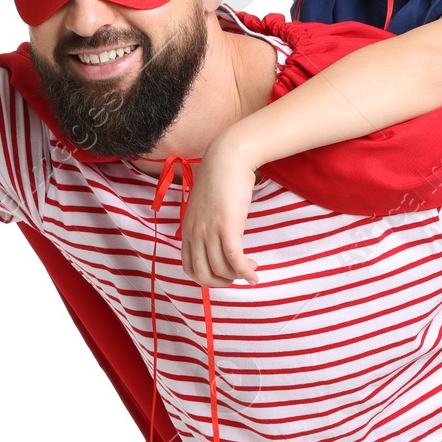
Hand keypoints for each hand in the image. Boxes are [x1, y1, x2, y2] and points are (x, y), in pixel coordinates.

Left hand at [179, 139, 260, 287]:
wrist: (227, 159)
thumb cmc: (220, 180)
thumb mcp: (206, 207)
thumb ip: (206, 225)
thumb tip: (217, 241)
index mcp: (187, 230)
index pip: (189, 268)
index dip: (207, 278)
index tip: (223, 273)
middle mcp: (194, 233)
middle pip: (202, 274)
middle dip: (221, 282)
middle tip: (237, 276)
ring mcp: (209, 231)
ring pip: (220, 269)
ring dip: (237, 276)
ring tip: (251, 268)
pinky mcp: (226, 227)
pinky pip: (234, 259)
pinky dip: (244, 272)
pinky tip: (254, 275)